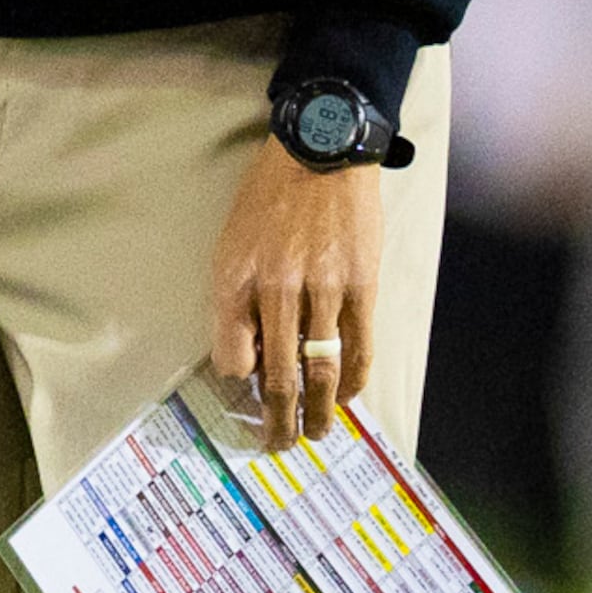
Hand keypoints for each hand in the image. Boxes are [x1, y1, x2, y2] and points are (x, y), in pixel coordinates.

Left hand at [210, 139, 384, 447]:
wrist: (319, 148)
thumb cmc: (269, 195)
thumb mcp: (232, 240)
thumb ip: (237, 296)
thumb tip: (249, 352)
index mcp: (234, 277)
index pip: (230, 356)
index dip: (238, 383)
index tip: (246, 394)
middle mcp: (274, 288)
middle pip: (275, 376)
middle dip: (277, 420)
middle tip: (278, 444)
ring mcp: (322, 288)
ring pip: (319, 370)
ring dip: (317, 412)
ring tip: (316, 435)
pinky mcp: (361, 285)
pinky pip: (358, 347)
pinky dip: (352, 381)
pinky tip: (346, 396)